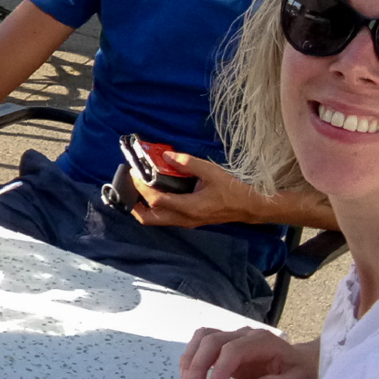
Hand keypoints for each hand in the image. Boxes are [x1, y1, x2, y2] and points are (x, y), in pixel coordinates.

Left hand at [130, 152, 264, 228]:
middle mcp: (184, 219)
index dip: (142, 188)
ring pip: (155, 220)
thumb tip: (166, 156)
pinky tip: (153, 191)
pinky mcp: (188, 221)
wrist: (249, 207)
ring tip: (137, 188)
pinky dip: (153, 207)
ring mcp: (185, 222)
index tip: (135, 173)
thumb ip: (187, 163)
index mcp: (189, 208)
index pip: (157, 201)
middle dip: (134, 203)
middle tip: (130, 185)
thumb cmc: (232, 189)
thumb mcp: (211, 171)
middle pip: (149, 219)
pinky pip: (164, 218)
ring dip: (142, 206)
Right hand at [179, 327, 317, 378]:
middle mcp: (245, 335)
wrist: (305, 366)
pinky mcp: (227, 346)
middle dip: (198, 365)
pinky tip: (190, 377)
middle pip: (212, 340)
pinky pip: (204, 344)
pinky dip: (193, 358)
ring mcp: (235, 338)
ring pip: (203, 338)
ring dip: (191, 359)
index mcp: (262, 342)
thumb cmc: (303, 376)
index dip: (218, 370)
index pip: (232, 350)